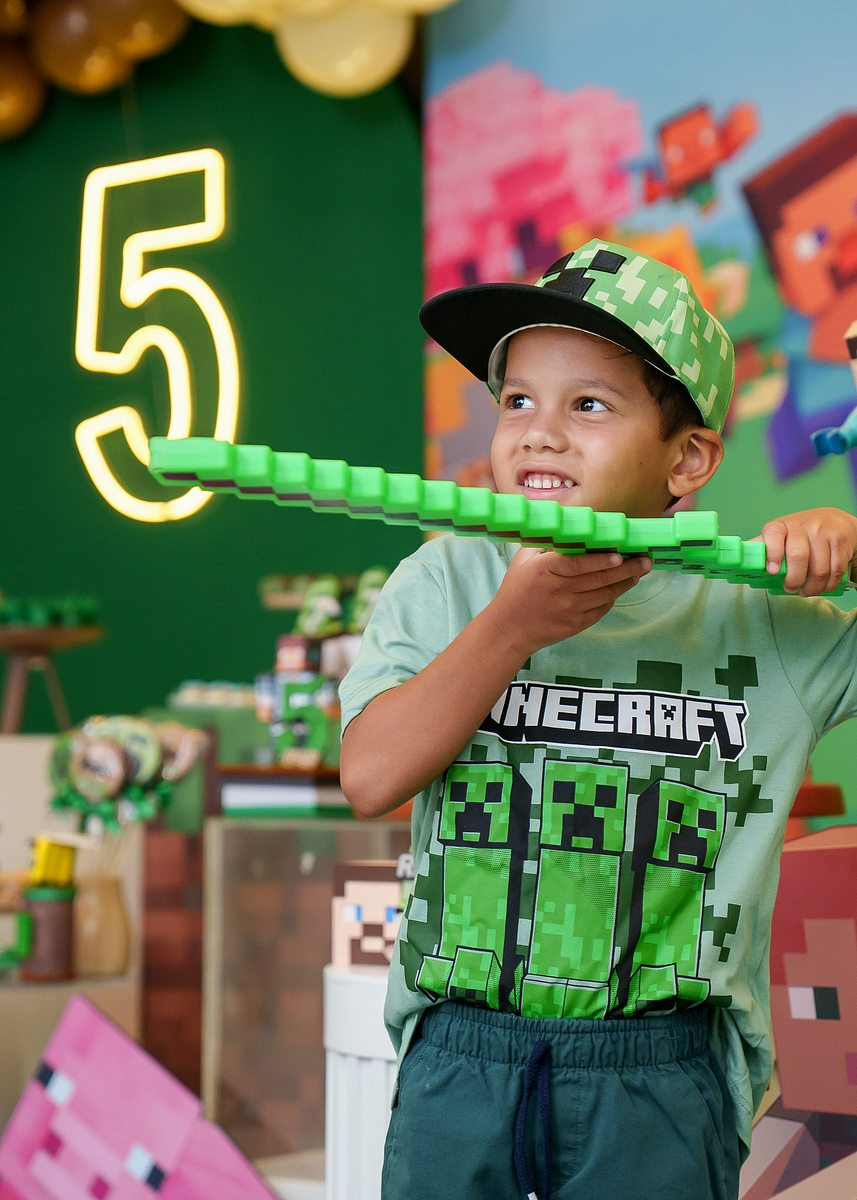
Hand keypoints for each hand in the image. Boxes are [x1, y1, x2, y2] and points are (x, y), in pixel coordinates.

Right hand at [487, 548, 651, 656]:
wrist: (509, 628)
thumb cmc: (516, 589)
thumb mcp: (524, 561)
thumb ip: (548, 545)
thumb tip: (575, 529)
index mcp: (545, 570)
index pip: (578, 564)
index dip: (600, 560)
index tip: (619, 554)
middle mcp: (559, 590)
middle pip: (599, 579)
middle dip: (626, 568)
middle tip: (645, 560)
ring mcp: (570, 610)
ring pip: (605, 594)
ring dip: (625, 582)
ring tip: (639, 572)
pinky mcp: (576, 624)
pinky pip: (601, 609)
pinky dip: (613, 597)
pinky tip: (620, 587)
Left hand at [752, 508, 856, 594]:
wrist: (836, 521)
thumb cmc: (802, 533)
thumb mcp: (782, 535)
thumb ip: (765, 548)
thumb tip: (744, 563)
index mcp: (782, 526)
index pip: (773, 535)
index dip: (772, 554)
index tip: (772, 571)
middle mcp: (802, 526)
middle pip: (798, 557)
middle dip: (794, 581)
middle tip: (791, 589)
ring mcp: (823, 532)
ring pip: (818, 569)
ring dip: (812, 588)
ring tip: (807, 591)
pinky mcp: (840, 542)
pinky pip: (835, 571)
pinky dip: (828, 585)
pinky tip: (822, 586)